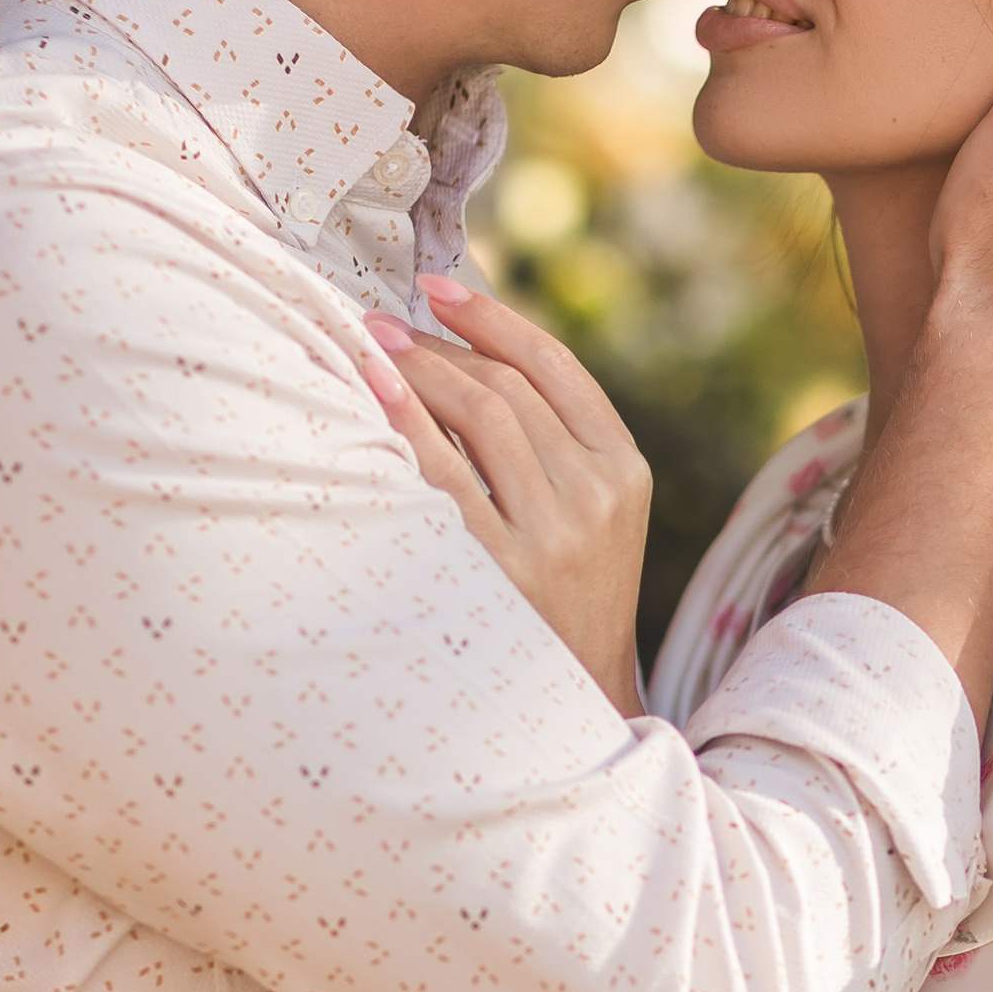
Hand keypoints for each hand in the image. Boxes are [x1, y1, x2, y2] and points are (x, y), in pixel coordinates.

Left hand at [360, 278, 650, 714]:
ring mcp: (551, 537)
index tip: (437, 288)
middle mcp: (596, 497)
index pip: (555, 368)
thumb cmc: (562, 598)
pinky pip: (443, 474)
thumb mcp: (591, 518)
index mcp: (623, 472)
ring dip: (417, 370)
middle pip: (508, 387)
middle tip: (380, 323)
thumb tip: (469, 350)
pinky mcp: (501, 572)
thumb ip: (553, 443)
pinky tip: (370, 390)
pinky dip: (405, 420)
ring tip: (369, 350)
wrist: (571, 703)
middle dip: (438, 345)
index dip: (493, 318)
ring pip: (479, 415)